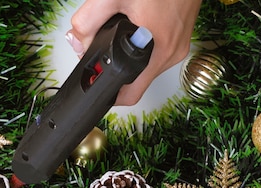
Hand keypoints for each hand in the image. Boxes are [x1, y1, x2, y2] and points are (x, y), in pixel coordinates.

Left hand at [66, 0, 201, 104]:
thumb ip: (88, 21)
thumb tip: (78, 42)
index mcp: (157, 50)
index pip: (131, 94)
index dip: (110, 93)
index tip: (99, 85)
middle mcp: (171, 53)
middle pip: (137, 79)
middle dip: (116, 68)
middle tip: (104, 46)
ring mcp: (179, 45)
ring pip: (147, 65)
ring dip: (131, 54)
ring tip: (122, 30)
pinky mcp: (182, 36)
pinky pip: (158, 51)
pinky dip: (143, 43)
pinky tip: (137, 25)